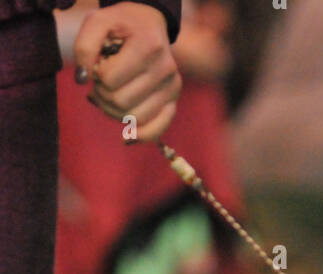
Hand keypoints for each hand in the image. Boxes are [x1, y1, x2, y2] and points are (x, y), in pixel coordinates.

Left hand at [74, 3, 181, 142]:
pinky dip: (140, 136)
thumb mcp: (98, 22)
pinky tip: (127, 136)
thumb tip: (82, 80)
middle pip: (121, 102)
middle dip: (103, 95)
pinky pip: (157, 130)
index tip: (99, 65)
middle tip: (101, 82)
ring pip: (134, 118)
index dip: (97, 76)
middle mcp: (164, 68)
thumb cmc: (121, 25)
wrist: (148, 25)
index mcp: (148, 46)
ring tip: (110, 96)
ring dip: (114, 112)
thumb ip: (84, 47)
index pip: (110, 79)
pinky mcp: (173, 101)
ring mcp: (172, 87)